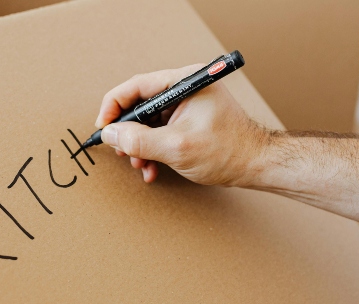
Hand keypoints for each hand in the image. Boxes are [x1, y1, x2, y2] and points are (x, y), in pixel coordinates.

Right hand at [96, 64, 269, 185]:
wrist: (255, 166)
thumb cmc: (227, 151)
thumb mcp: (177, 147)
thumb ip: (139, 141)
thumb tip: (111, 134)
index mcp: (185, 81)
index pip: (136, 86)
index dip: (114, 107)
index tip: (103, 127)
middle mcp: (185, 88)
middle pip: (140, 104)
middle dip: (128, 132)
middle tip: (120, 150)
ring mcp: (186, 104)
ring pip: (147, 121)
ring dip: (139, 145)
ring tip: (140, 164)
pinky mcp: (187, 119)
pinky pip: (159, 130)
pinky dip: (151, 149)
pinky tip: (152, 168)